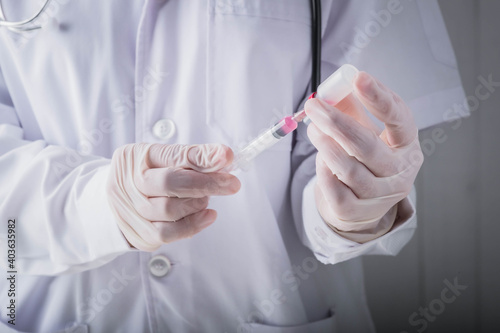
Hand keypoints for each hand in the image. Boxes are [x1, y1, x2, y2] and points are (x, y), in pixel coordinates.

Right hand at [106, 143, 240, 250]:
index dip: (202, 156)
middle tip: (231, 184)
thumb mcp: (164, 159)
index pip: (173, 155)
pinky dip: (193, 225)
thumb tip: (225, 157)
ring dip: (196, 204)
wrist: (114, 205)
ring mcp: (131, 209)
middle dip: (206, 183)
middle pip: (170, 183)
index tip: (227, 157)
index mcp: (136, 156)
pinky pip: (168, 234)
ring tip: (205, 198)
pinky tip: (208, 216)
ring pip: (170, 210)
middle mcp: (128, 182)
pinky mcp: (139, 233)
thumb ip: (193, 158)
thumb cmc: (147, 177)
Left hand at [305, 71, 423, 242]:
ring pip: (348, 169)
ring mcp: (378, 196)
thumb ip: (351, 107)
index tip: (358, 78)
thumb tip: (330, 89)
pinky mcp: (355, 212)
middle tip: (314, 105)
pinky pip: (334, 189)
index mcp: (406, 146)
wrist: (363, 205)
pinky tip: (319, 158)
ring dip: (326, 145)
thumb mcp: (367, 130)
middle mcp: (398, 173)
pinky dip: (322, 170)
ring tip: (313, 129)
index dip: (379, 98)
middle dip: (336, 122)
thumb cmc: (366, 160)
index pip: (399, 119)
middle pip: (367, 146)